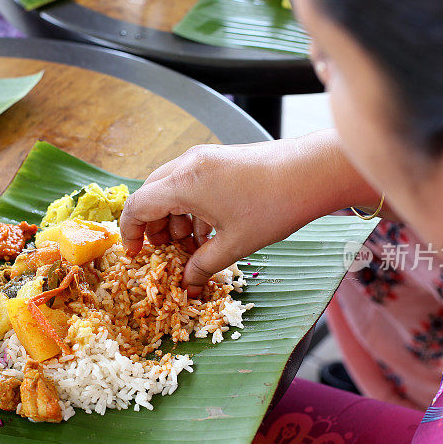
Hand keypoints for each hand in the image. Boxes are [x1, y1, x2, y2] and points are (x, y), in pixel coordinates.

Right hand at [120, 133, 372, 295]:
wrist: (312, 172)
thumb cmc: (274, 206)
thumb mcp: (235, 244)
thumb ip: (203, 265)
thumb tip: (187, 284)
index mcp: (183, 183)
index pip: (137, 206)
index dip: (130, 233)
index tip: (136, 254)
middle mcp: (187, 165)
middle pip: (151, 195)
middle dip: (153, 227)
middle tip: (166, 253)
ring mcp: (204, 159)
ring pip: (171, 189)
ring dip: (174, 218)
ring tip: (191, 246)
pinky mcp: (219, 160)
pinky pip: (191, 183)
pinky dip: (191, 207)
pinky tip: (208, 230)